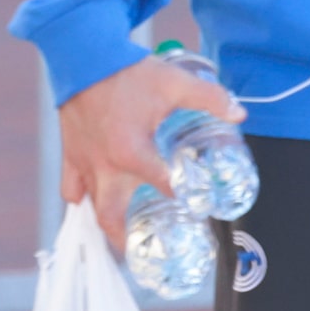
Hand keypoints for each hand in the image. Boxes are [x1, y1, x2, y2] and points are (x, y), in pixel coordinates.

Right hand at [57, 55, 245, 252]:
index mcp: (132, 152)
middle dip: (127, 238)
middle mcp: (104, 165)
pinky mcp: (69, 154)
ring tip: (120, 240)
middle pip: (112, 215)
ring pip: (90, 206)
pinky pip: (71, 187)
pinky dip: (80, 199)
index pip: (162, 186)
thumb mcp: (176, 83)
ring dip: (104, 224)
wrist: (84, 57)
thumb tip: (241, 115)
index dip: (182, 197)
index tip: (196, 207)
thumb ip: (211, 99)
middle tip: (143, 252)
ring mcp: (83, 163)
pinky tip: (90, 205)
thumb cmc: (129, 72)